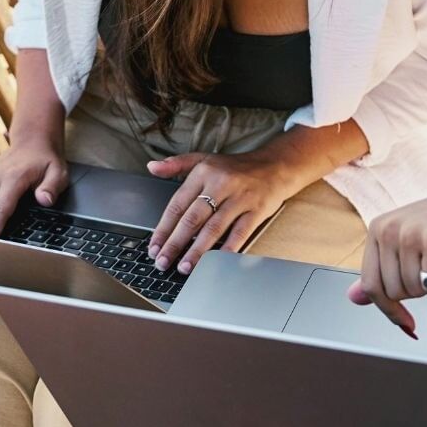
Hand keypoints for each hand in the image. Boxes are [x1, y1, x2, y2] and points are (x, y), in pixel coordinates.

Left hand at [147, 150, 299, 273]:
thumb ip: (176, 164)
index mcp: (203, 173)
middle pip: (193, 219)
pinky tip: (216, 262)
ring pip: (214, 228)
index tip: (154, 247)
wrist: (274, 166)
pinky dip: (228, 249)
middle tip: (163, 262)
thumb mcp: (204, 159)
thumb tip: (152, 167)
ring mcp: (240, 198)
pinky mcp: (257, 210)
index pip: (177, 204)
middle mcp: (220, 184)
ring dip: (197, 251)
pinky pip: (240, 232)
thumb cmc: (235, 168)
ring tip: (185, 267)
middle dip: (176, 244)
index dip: (164, 228)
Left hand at [347, 183, 426, 335]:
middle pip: (394, 293)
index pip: (371, 285)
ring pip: (415, 291)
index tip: (406, 322)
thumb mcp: (410, 246)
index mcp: (377, 228)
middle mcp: (388, 227)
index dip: (390, 309)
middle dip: (419, 290)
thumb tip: (353, 298)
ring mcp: (410, 233)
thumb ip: (382, 271)